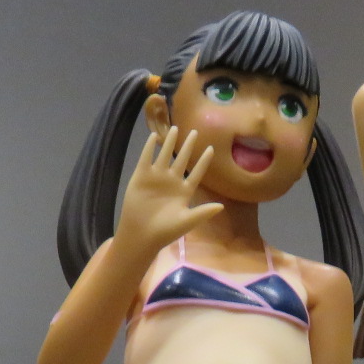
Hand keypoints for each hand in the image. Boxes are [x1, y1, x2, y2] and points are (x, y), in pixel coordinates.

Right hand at [117, 124, 223, 257]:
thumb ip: (203, 212)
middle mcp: (172, 182)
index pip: (197, 172)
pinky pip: (146, 158)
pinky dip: (149, 147)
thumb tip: (222, 206)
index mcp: (184, 191)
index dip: (204, 161)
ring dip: (169, 142)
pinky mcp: (141, 176)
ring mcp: (156, 178)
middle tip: (194, 131)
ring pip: (164, 155)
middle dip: (188, 146)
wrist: (141, 235)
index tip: (211, 148)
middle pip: (182, 159)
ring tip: (175, 128)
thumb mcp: (187, 221)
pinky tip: (153, 136)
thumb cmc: (165, 231)